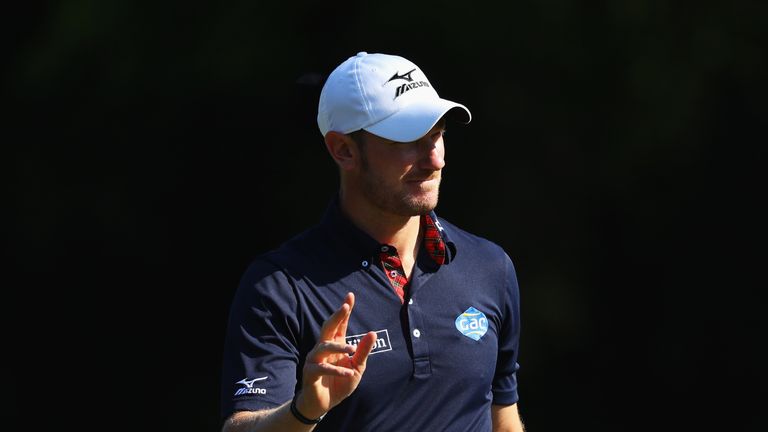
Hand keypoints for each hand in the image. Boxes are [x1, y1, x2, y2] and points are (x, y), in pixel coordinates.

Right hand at [297, 292, 376, 418]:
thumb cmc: (340, 383)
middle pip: (328, 327)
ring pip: (323, 346)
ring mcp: (315, 359)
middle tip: (344, 306)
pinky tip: (347, 372)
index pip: (340, 324)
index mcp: (336, 344)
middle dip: (336, 316)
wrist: (324, 404)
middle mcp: (324, 348)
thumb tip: (372, 333)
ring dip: (338, 347)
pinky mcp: (310, 373)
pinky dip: (335, 370)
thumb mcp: (357, 368)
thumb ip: (363, 351)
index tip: (350, 296)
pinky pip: (321, 368)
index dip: (344, 311)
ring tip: (352, 349)